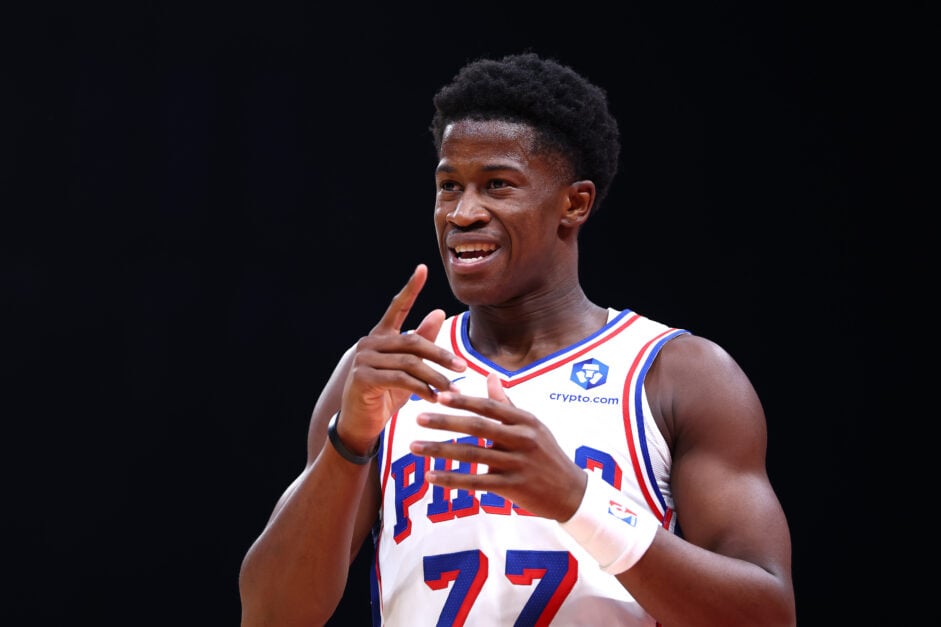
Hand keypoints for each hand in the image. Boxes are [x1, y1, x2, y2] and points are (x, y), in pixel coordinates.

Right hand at [337, 264, 466, 453]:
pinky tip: (434, 398)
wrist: (359, 425)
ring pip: (409, 363)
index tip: (423, 268)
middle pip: (413, 342)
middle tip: (462, 367)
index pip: (396, 307)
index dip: (411, 288)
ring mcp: (363, 358)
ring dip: (435, 377)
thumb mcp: (408, 370)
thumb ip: (422, 343)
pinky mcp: (362, 377)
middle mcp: (369, 342)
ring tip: (451, 390)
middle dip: (440, 355)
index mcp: (380, 336)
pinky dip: (421, 388)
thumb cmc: (384, 396)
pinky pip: (400, 379)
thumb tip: (438, 312)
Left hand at [409, 373, 587, 521]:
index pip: (489, 406)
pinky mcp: (513, 486)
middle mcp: (522, 438)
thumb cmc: (547, 454)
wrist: (571, 492)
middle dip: (445, 422)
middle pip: (478, 428)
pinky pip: (476, 482)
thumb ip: (507, 403)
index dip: (463, 401)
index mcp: (525, 420)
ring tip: (414, 447)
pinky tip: (430, 476)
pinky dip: (451, 479)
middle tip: (417, 418)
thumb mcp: (532, 425)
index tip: (438, 395)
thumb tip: (490, 376)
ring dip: (440, 451)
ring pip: (473, 455)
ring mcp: (518, 463)